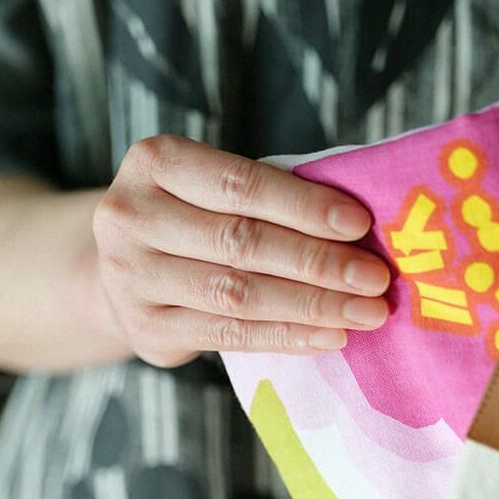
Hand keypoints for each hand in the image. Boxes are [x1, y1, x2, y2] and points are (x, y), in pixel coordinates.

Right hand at [90, 133, 392, 368]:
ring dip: (311, 305)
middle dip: (318, 261)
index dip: (302, 205)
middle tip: (376, 278)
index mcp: (154, 162)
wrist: (122, 272)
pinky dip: (285, 336)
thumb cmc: (191, 218)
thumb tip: (358, 226)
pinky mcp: (145, 330)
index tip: (359, 224)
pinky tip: (328, 336)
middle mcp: (130, 217)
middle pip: (240, 241)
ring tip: (365, 312)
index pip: (239, 184)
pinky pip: (228, 336)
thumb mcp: (211, 187)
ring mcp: (131, 278)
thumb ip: (266, 195)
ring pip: (237, 294)